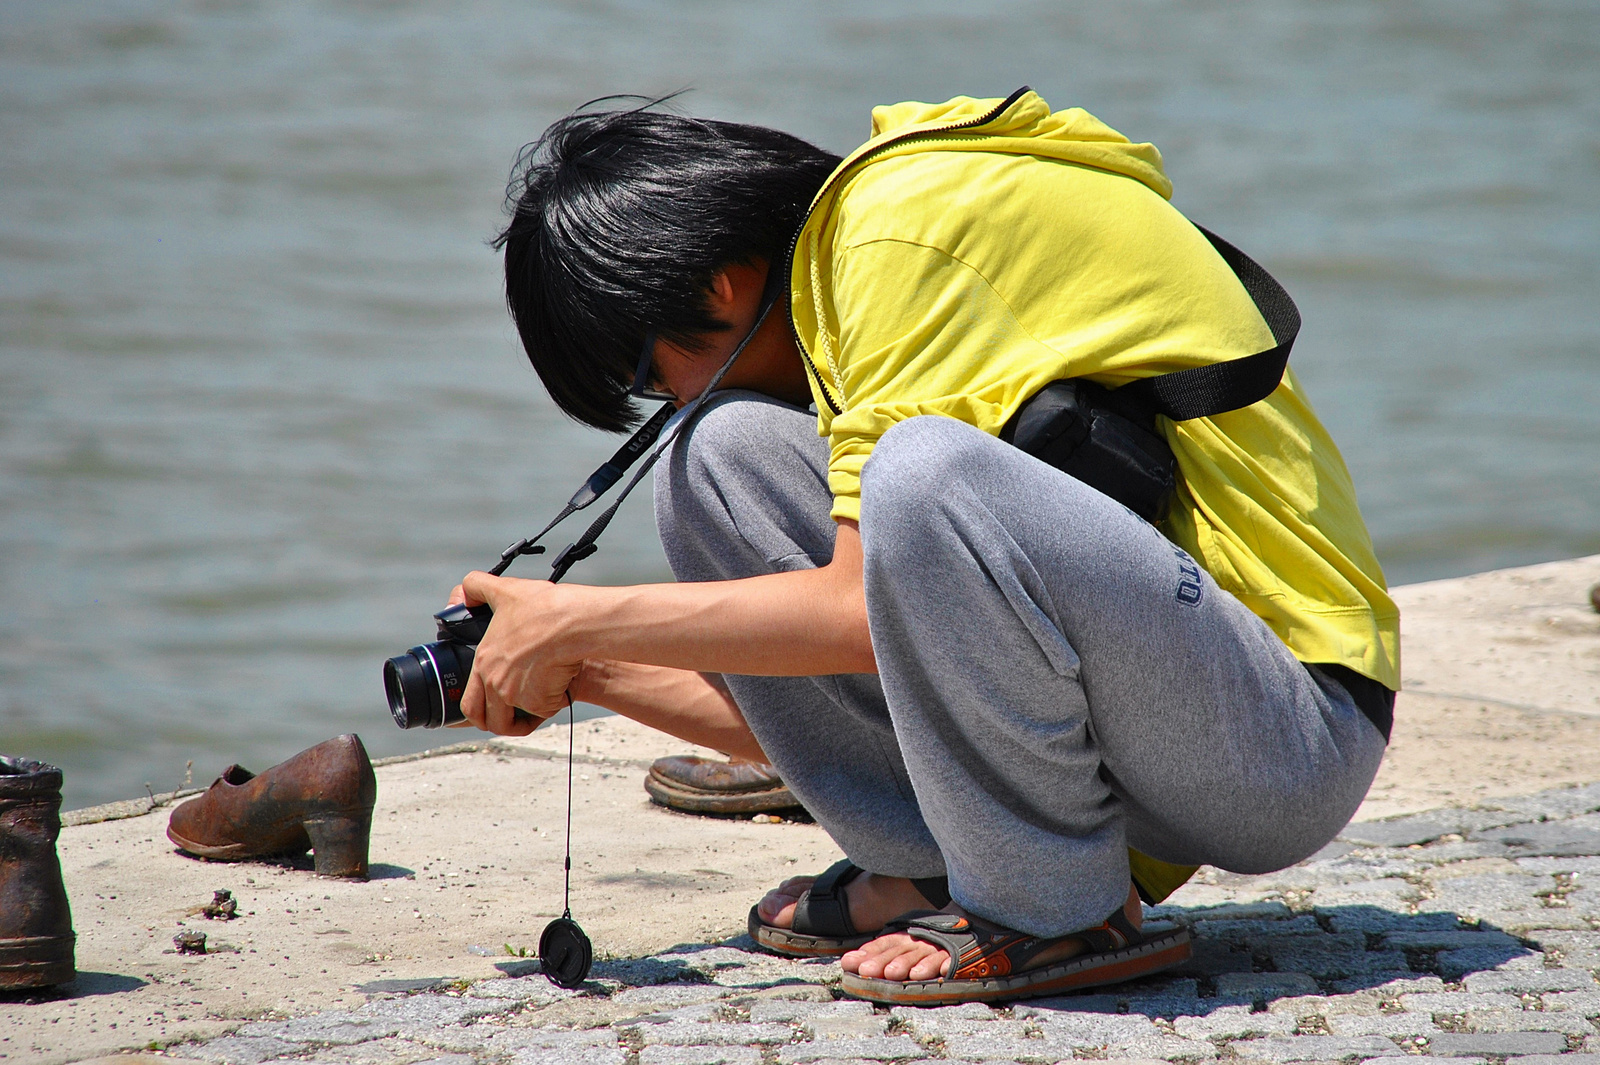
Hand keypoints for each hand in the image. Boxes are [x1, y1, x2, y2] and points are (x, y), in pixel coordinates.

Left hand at [456, 571, 584, 735]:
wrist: (574, 622)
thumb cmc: (543, 607)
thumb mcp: (505, 589)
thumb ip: (477, 587)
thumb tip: (462, 594)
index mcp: (484, 663)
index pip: (469, 703)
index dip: (476, 711)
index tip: (486, 711)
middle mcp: (496, 684)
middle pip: (491, 721)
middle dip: (499, 723)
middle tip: (510, 717)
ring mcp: (518, 696)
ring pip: (519, 720)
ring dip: (526, 716)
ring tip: (539, 703)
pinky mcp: (542, 702)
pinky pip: (545, 712)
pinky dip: (551, 704)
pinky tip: (559, 686)